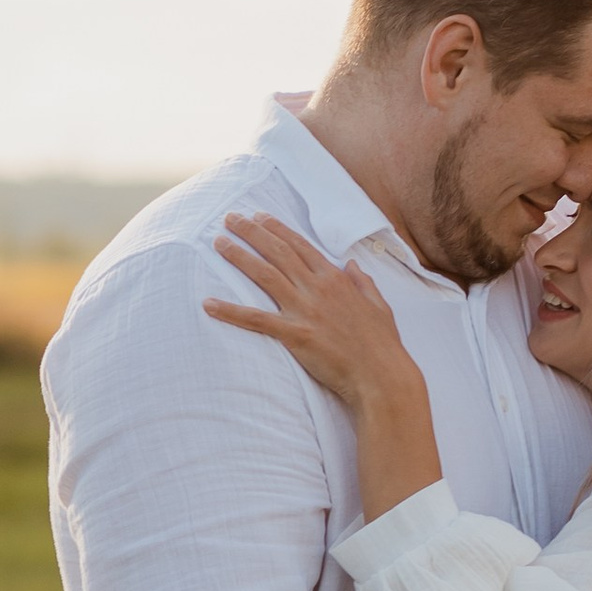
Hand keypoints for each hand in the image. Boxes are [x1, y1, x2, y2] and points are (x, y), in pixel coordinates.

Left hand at [205, 213, 419, 414]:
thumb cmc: (382, 345)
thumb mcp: (379, 305)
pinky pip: (256, 320)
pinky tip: (209, 304)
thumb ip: (363, 282)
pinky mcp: (295, 334)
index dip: (277, 229)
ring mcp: (305, 310)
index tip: (258, 216)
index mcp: (336, 279)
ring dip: (239, 256)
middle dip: (252, 232)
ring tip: (218, 243)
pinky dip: (230, 311)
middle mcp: (317, 288)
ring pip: (264, 275)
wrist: (381, 375)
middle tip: (229, 218)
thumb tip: (351, 265)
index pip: (300, 246)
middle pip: (278, 252)